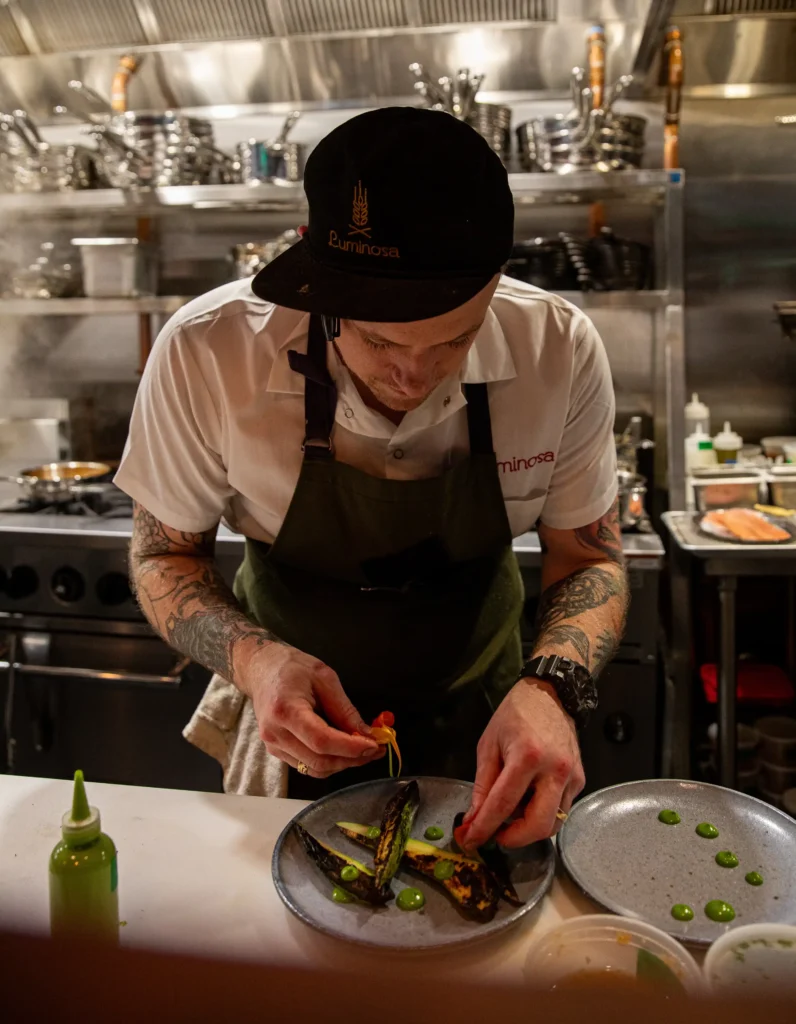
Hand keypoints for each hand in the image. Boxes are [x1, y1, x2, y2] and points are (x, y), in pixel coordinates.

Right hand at [240, 643, 382, 776]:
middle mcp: (275, 733)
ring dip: (343, 764)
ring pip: (314, 769)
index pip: (321, 740)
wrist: (261, 669)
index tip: (374, 744)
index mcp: (285, 710)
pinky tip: (344, 750)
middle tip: (376, 749)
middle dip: (352, 759)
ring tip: (364, 750)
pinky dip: (329, 762)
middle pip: (319, 761)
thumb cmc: (292, 668)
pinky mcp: (276, 751)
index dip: (350, 748)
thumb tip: (366, 734)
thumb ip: (344, 709)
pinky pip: (306, 766)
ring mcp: (273, 745)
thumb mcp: (324, 677)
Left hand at [458, 681, 584, 849]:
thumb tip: (474, 818)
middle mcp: (554, 770)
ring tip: (510, 813)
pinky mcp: (580, 780)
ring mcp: (572, 777)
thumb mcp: (489, 744)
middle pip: (538, 825)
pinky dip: (541, 814)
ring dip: (528, 828)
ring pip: (553, 824)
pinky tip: (527, 800)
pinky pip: (561, 810)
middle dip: (513, 839)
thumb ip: (482, 784)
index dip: (484, 827)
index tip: (470, 840)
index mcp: (527, 757)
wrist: (550, 695)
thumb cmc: (516, 714)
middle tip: (495, 834)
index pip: (503, 804)